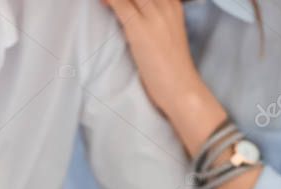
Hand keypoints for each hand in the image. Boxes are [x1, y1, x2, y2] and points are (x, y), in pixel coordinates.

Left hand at [104, 0, 198, 119]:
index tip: (121, 2)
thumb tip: (132, 11)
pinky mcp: (139, 28)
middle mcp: (166, 5)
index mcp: (173, 5)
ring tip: (103, 3)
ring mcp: (154, 15)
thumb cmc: (170, 67)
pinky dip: (109, 1)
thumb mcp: (166, 33)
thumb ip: (153, 18)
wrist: (179, 87)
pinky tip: (101, 2)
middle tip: (113, 4)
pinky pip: (119, 4)